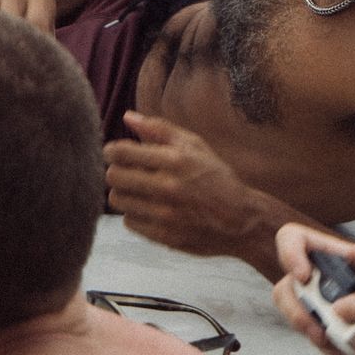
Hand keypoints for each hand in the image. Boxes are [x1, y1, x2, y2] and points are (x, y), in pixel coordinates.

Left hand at [104, 111, 277, 265]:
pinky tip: (150, 209)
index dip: (112, 151)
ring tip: (139, 191)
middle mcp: (168, 188)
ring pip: (118, 201)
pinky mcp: (164, 236)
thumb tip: (127, 117)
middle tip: (127, 173)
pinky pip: (129, 222)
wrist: (242, 221)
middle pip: (114, 177)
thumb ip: (159, 129)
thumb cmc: (216, 178)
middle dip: (116, 172)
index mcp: (175, 161)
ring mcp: (165, 215)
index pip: (121, 153)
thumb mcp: (195, 146)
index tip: (116, 153)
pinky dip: (135, 215)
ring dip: (124, 194)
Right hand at [271, 223, 354, 354]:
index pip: (292, 239)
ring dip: (307, 330)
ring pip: (292, 315)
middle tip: (315, 326)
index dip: (288, 253)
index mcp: (327, 254)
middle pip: (284, 286)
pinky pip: (314, 340)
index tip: (303, 275)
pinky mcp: (323, 329)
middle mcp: (314, 278)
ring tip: (332, 341)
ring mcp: (316, 305)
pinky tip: (349, 349)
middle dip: (294, 308)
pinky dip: (328, 347)